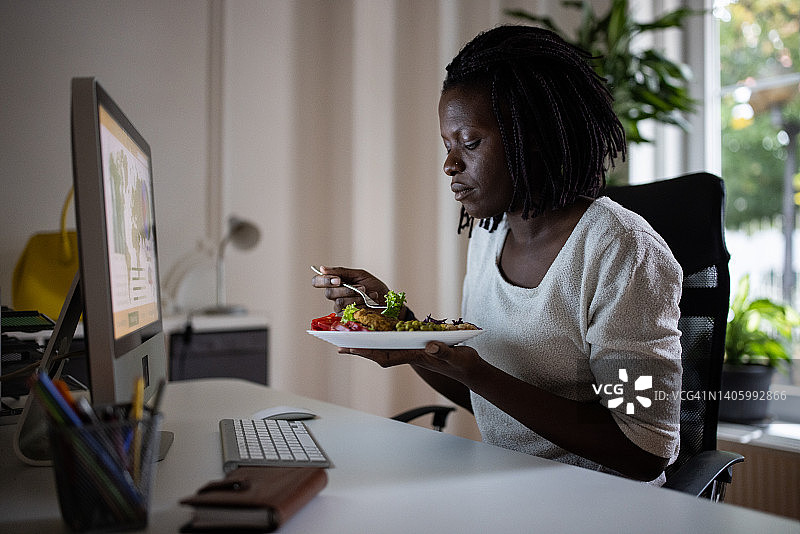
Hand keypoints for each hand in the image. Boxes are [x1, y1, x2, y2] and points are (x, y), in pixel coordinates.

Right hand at [311, 266, 389, 312]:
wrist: (388, 300)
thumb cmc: (374, 287)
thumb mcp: (359, 275)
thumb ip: (341, 272)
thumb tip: (322, 268)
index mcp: (336, 282)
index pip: (317, 281)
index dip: (323, 281)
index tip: (338, 280)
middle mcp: (335, 295)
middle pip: (329, 293)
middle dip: (346, 289)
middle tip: (362, 287)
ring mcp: (340, 307)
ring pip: (339, 302)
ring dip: (356, 296)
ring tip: (368, 293)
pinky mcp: (347, 317)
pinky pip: (348, 310)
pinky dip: (360, 304)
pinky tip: (369, 301)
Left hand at [339, 341, 479, 383]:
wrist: (470, 369)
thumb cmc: (463, 363)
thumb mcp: (456, 356)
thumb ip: (444, 351)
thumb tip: (430, 344)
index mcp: (416, 356)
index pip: (386, 355)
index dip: (367, 351)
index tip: (350, 348)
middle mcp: (410, 354)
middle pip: (379, 352)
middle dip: (359, 348)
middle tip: (337, 343)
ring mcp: (413, 351)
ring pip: (384, 348)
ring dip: (366, 344)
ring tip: (348, 338)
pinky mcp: (417, 347)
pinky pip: (394, 343)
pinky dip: (381, 339)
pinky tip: (372, 334)